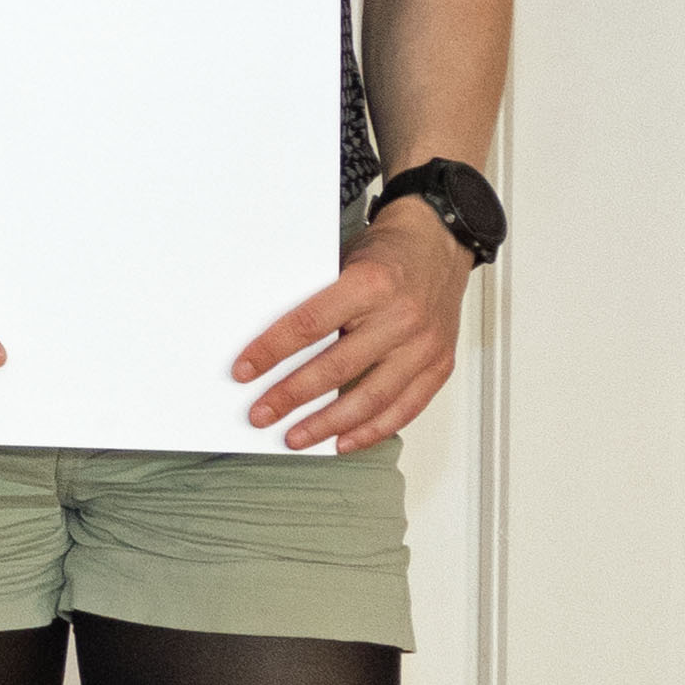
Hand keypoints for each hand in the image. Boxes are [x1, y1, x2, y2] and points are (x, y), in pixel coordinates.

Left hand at [236, 201, 476, 452]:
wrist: (440, 243)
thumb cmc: (387, 252)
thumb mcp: (343, 260)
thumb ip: (316, 299)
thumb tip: (269, 342)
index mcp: (370, 284)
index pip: (309, 324)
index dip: (271, 351)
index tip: (243, 371)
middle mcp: (401, 318)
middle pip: (336, 368)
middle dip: (291, 396)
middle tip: (261, 414)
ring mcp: (424, 346)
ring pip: (370, 398)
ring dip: (327, 424)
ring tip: (295, 436)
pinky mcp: (440, 365)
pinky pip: (404, 408)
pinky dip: (371, 430)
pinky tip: (342, 441)